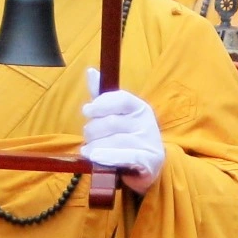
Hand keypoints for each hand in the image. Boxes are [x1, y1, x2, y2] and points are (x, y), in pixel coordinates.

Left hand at [79, 69, 164, 193]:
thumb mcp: (118, 116)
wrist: (149, 165)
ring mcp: (149, 142)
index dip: (101, 104)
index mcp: (139, 107)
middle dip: (93, 131)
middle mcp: (146, 122)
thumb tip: (90, 72)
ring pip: (112, 142)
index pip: (120, 99)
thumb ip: (103, 97)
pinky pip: (123, 156)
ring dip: (95, 148)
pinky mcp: (149, 161)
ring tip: (89, 151)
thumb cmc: (129, 137)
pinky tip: (95, 158)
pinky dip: (106, 157)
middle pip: (111, 122)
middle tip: (88, 137)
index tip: (87, 111)